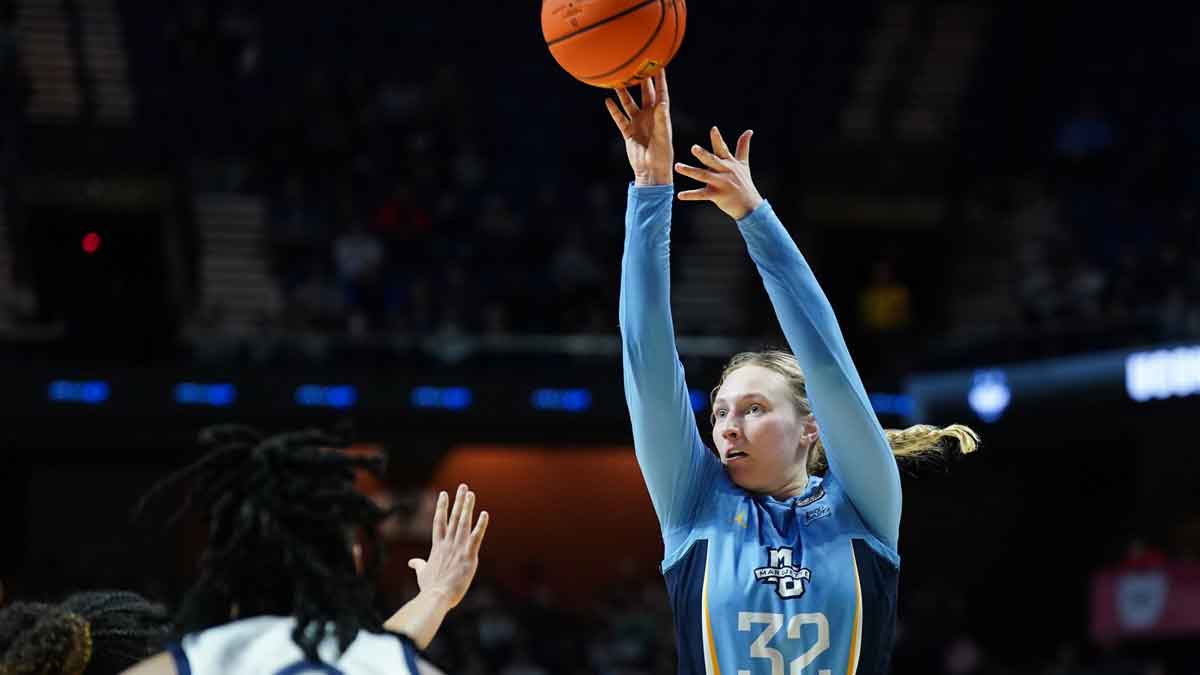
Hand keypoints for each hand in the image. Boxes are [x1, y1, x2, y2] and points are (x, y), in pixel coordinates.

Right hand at [407, 484, 487, 608]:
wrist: (436, 597)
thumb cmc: (429, 588)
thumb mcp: (422, 574)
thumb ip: (418, 564)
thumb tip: (412, 562)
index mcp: (437, 547)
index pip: (439, 522)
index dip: (442, 507)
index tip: (444, 494)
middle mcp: (447, 544)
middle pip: (453, 517)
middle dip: (458, 501)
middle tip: (463, 487)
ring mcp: (458, 548)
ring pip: (463, 523)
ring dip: (467, 507)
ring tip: (470, 494)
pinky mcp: (468, 556)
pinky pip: (476, 537)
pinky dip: (480, 525)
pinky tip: (484, 514)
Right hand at [605, 68, 672, 185]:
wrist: (651, 171)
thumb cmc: (662, 154)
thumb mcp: (663, 135)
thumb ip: (661, 118)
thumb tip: (661, 102)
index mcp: (661, 114)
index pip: (661, 92)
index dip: (660, 79)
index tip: (659, 63)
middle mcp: (649, 116)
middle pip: (644, 93)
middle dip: (641, 80)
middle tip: (636, 64)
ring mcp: (638, 123)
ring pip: (629, 103)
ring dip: (623, 93)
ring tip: (617, 80)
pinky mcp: (628, 132)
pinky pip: (620, 118)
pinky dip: (613, 110)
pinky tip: (607, 101)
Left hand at [674, 126, 763, 219]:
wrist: (749, 205)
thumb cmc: (744, 183)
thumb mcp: (744, 164)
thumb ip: (743, 146)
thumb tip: (749, 130)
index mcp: (729, 162)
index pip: (722, 149)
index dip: (718, 139)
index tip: (713, 129)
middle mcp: (725, 171)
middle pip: (712, 160)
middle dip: (703, 154)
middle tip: (693, 147)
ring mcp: (721, 184)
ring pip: (703, 175)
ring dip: (689, 171)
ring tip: (677, 166)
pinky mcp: (717, 195)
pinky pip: (701, 195)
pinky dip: (690, 195)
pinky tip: (680, 195)